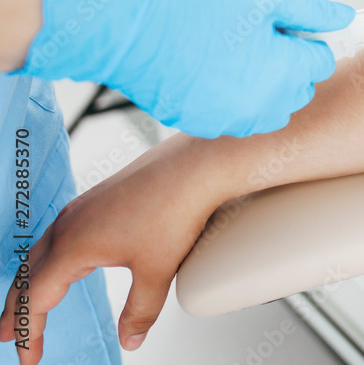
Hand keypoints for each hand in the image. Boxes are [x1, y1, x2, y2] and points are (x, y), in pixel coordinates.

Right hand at [0, 136, 220, 362]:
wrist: (195, 166)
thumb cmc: (175, 208)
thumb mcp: (156, 271)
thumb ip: (140, 311)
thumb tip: (130, 339)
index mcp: (73, 246)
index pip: (36, 298)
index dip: (30, 332)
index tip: (29, 357)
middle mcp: (69, 224)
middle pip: (28, 273)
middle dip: (17, 308)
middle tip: (10, 334)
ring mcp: (82, 207)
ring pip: (42, 249)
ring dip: (30, 279)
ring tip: (28, 302)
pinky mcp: (98, 197)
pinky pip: (60, 232)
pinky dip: (50, 256)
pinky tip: (64, 260)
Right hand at [18, 0, 354, 137]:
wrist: (126, 28)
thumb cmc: (190, 7)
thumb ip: (310, 11)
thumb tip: (344, 17)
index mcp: (285, 72)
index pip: (322, 60)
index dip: (304, 38)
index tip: (286, 26)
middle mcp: (265, 106)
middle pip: (300, 87)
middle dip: (287, 62)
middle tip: (254, 33)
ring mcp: (234, 121)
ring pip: (270, 105)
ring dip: (263, 82)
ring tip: (231, 50)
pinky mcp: (205, 125)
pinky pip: (237, 113)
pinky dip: (232, 95)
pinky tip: (209, 68)